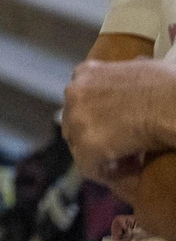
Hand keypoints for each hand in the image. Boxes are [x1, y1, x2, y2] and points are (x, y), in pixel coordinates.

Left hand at [63, 58, 175, 177]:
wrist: (175, 101)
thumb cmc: (170, 84)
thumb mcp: (141, 66)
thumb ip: (129, 70)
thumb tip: (139, 65)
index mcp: (85, 73)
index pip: (81, 100)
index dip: (100, 117)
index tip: (122, 128)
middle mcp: (74, 92)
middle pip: (75, 123)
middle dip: (97, 136)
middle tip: (126, 148)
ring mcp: (77, 118)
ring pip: (80, 146)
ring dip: (103, 156)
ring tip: (132, 161)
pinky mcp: (88, 144)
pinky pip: (90, 168)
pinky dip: (109, 174)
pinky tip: (133, 172)